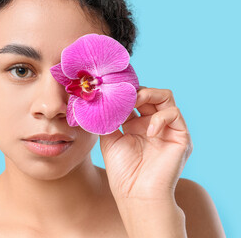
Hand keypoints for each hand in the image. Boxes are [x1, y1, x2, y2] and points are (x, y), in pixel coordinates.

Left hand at [99, 86, 192, 200]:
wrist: (136, 193)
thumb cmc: (122, 171)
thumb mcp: (110, 139)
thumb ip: (110, 119)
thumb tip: (104, 100)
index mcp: (135, 125)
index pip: (134, 100)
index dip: (125, 94)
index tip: (112, 91)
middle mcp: (152, 125)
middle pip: (149, 95)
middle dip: (135, 92)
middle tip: (123, 95)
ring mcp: (167, 129)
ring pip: (165, 97)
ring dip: (149, 95)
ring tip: (135, 102)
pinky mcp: (181, 136)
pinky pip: (174, 114)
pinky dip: (160, 118)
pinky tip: (148, 132)